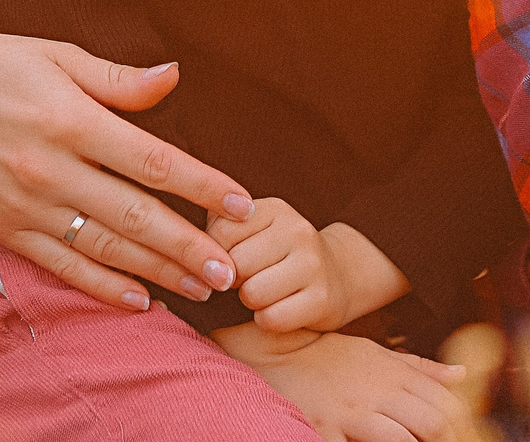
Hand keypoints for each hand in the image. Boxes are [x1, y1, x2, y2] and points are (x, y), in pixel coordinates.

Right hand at [0, 19, 253, 308]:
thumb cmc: (5, 66)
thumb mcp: (60, 56)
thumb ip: (118, 78)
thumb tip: (174, 76)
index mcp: (71, 120)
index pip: (152, 161)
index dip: (202, 185)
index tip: (242, 204)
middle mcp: (50, 169)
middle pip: (134, 216)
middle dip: (188, 247)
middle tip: (232, 271)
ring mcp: (28, 205)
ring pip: (104, 248)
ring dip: (158, 273)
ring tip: (202, 289)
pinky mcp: (8, 228)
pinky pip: (63, 265)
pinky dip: (103, 287)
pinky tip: (142, 300)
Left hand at [208, 199, 408, 333]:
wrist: (338, 274)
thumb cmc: (278, 254)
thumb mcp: (254, 230)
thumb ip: (218, 229)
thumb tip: (191, 254)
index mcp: (274, 209)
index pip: (220, 232)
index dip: (217, 253)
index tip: (234, 257)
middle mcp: (297, 230)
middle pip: (236, 265)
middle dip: (235, 279)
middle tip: (251, 278)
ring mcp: (313, 264)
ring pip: (252, 293)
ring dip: (251, 301)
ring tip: (266, 293)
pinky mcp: (322, 299)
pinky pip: (271, 319)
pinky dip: (267, 321)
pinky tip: (280, 308)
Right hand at [214, 324, 467, 441]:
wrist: (277, 349)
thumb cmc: (329, 355)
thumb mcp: (376, 352)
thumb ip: (420, 367)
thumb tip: (462, 375)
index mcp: (394, 374)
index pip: (446, 403)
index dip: (463, 428)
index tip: (466, 440)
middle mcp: (379, 392)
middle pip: (433, 424)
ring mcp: (352, 412)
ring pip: (403, 441)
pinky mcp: (325, 430)